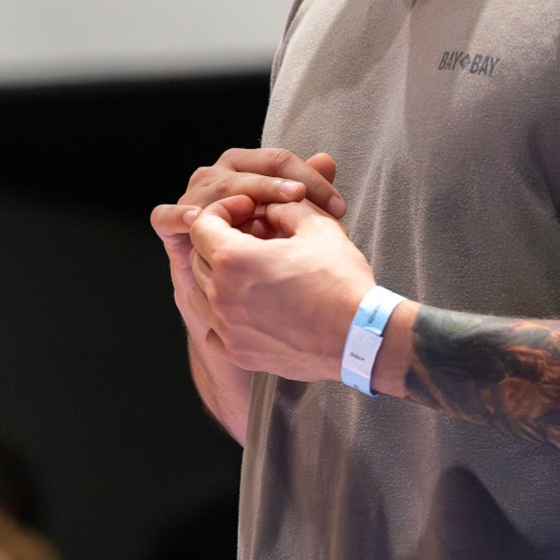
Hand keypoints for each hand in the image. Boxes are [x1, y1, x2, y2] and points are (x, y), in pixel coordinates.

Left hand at [188, 197, 375, 382]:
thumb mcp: (317, 227)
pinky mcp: (239, 353)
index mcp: (234, 259)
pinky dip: (223, 316)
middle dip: (219, 242)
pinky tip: (249, 308)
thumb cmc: (340, 282)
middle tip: (253, 238)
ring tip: (250, 273)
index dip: (223, 211)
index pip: (202, 224)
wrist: (360, 336)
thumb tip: (272, 207)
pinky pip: (214, 330)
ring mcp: (228, 328)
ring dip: (216, 278)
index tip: (247, 211)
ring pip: (200, 295)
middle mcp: (221, 295)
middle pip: (198, 257)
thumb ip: (285, 208)